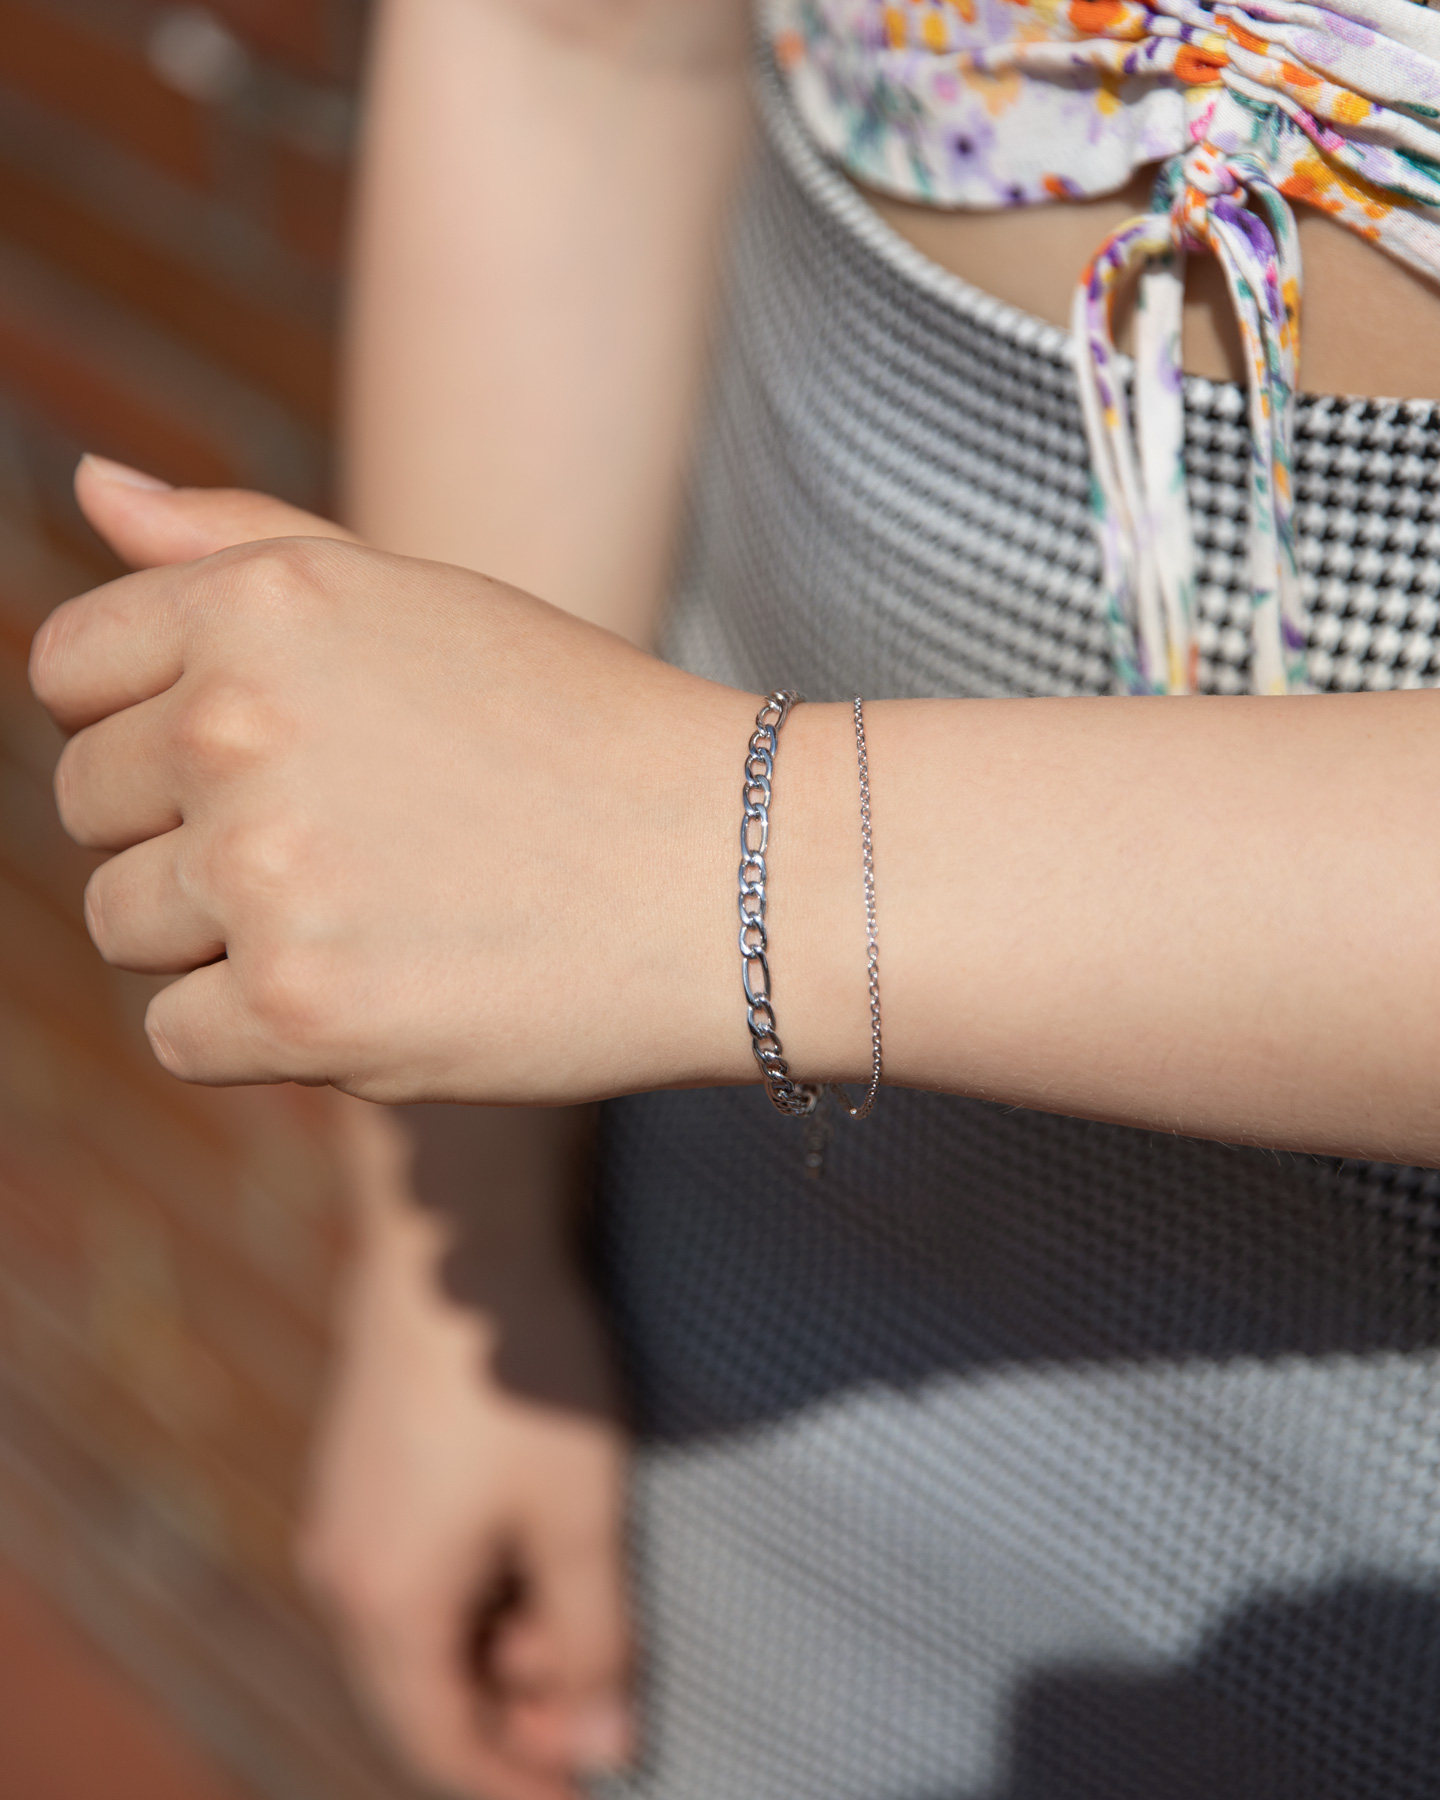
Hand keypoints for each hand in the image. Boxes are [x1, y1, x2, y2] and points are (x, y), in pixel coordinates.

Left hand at [31, 459, 760, 1102]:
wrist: (735, 871)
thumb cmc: (580, 730)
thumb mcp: (421, 598)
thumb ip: (243, 546)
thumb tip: (89, 487)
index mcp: (262, 604)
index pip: (70, 670)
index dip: (145, 724)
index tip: (257, 761)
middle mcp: (238, 724)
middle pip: (88, 807)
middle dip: (187, 832)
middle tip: (344, 845)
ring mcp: (265, 872)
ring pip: (125, 926)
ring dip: (220, 936)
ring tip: (370, 914)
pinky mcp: (300, 1010)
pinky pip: (179, 1037)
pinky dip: (261, 1032)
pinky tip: (376, 988)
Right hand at [301, 1104, 631, 1799]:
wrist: (457, 1234)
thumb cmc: (523, 1378)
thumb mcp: (579, 1518)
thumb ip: (591, 1643)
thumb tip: (603, 1748)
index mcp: (384, 1607)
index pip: (440, 1747)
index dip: (517, 1782)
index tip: (592, 1785)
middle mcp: (341, 1571)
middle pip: (425, 1689)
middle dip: (518, 1707)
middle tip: (609, 1688)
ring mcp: (345, 1511)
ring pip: (422, 1624)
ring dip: (503, 1637)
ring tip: (589, 1603)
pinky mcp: (363, 1462)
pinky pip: (413, 1564)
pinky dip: (478, 1581)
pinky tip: (543, 1538)